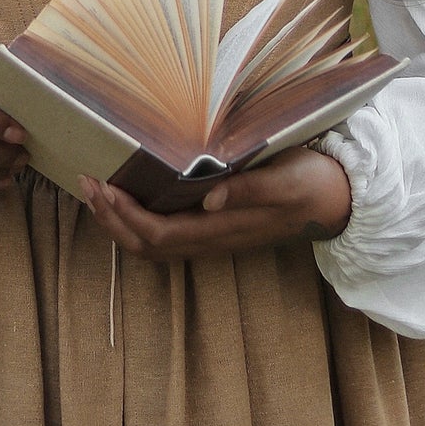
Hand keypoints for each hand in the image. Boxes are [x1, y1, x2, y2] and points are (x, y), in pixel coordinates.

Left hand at [79, 145, 351, 261]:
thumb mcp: (285, 181)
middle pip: (145, 245)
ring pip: (153, 244)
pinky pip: (166, 234)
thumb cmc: (312, 185)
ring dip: (119, 222)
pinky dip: (138, 220)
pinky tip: (132, 198)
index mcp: (222, 229)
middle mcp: (212, 240)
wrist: (338, 201)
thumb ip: (248, 189)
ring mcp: (214, 238)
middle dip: (110, 219)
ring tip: (98, 192)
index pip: (158, 233)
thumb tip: (209, 196)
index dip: (124, 214)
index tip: (102, 185)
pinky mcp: (217, 229)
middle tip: (86, 184)